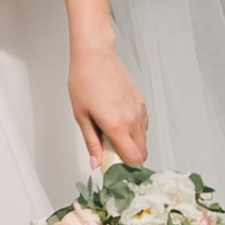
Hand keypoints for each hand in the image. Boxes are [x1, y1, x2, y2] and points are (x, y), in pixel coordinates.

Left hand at [68, 43, 148, 173]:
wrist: (95, 55)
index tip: (114, 168)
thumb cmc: (84, 81)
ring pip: (143, 140)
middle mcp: (132, 120)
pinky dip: (135, 131)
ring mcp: (139, 111)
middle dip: (129, 158)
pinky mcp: (141, 103)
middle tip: (111, 152)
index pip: (133, 159)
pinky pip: (143, 126)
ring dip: (132, 144)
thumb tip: (96, 163)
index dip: (126, 169)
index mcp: (117, 126)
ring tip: (111, 134)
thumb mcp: (81, 115)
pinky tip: (119, 122)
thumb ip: (91, 142)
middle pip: (141, 153)